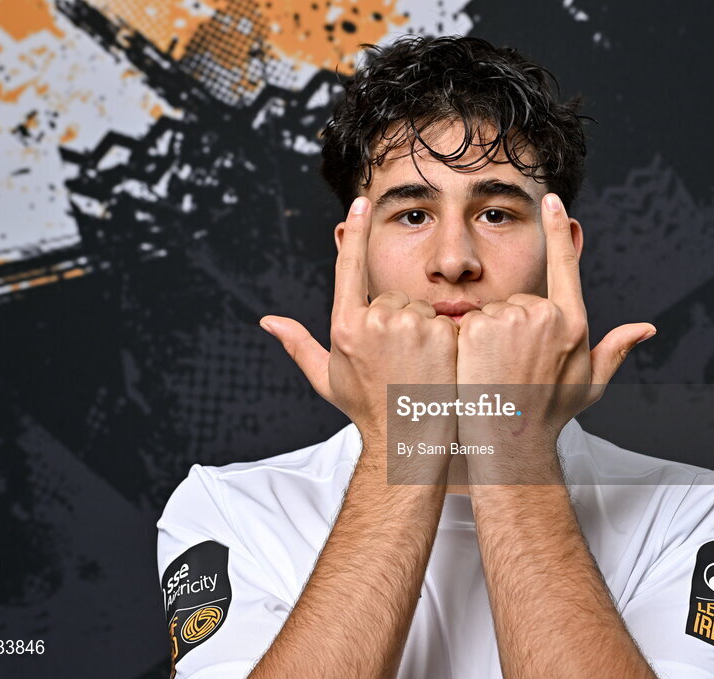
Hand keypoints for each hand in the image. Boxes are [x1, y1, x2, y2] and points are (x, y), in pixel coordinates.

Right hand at [260, 197, 459, 453]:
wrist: (408, 440)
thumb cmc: (368, 411)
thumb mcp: (328, 378)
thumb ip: (299, 345)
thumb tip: (268, 321)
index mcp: (345, 326)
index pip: (349, 267)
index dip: (355, 233)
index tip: (360, 202)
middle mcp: (373, 321)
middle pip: (392, 298)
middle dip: (397, 321)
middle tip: (399, 360)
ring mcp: (408, 325)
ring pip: (419, 309)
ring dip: (421, 330)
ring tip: (418, 366)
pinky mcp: (440, 333)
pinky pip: (444, 321)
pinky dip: (444, 338)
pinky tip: (439, 365)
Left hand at [455, 193, 654, 472]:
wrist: (508, 442)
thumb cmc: (548, 415)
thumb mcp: (588, 384)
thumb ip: (614, 350)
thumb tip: (646, 328)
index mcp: (572, 324)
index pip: (565, 266)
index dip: (559, 232)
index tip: (553, 201)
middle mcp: (546, 317)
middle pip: (519, 300)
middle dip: (510, 326)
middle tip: (510, 365)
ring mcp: (511, 321)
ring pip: (491, 311)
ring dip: (486, 335)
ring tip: (492, 370)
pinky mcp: (477, 328)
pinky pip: (467, 321)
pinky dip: (464, 340)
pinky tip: (472, 366)